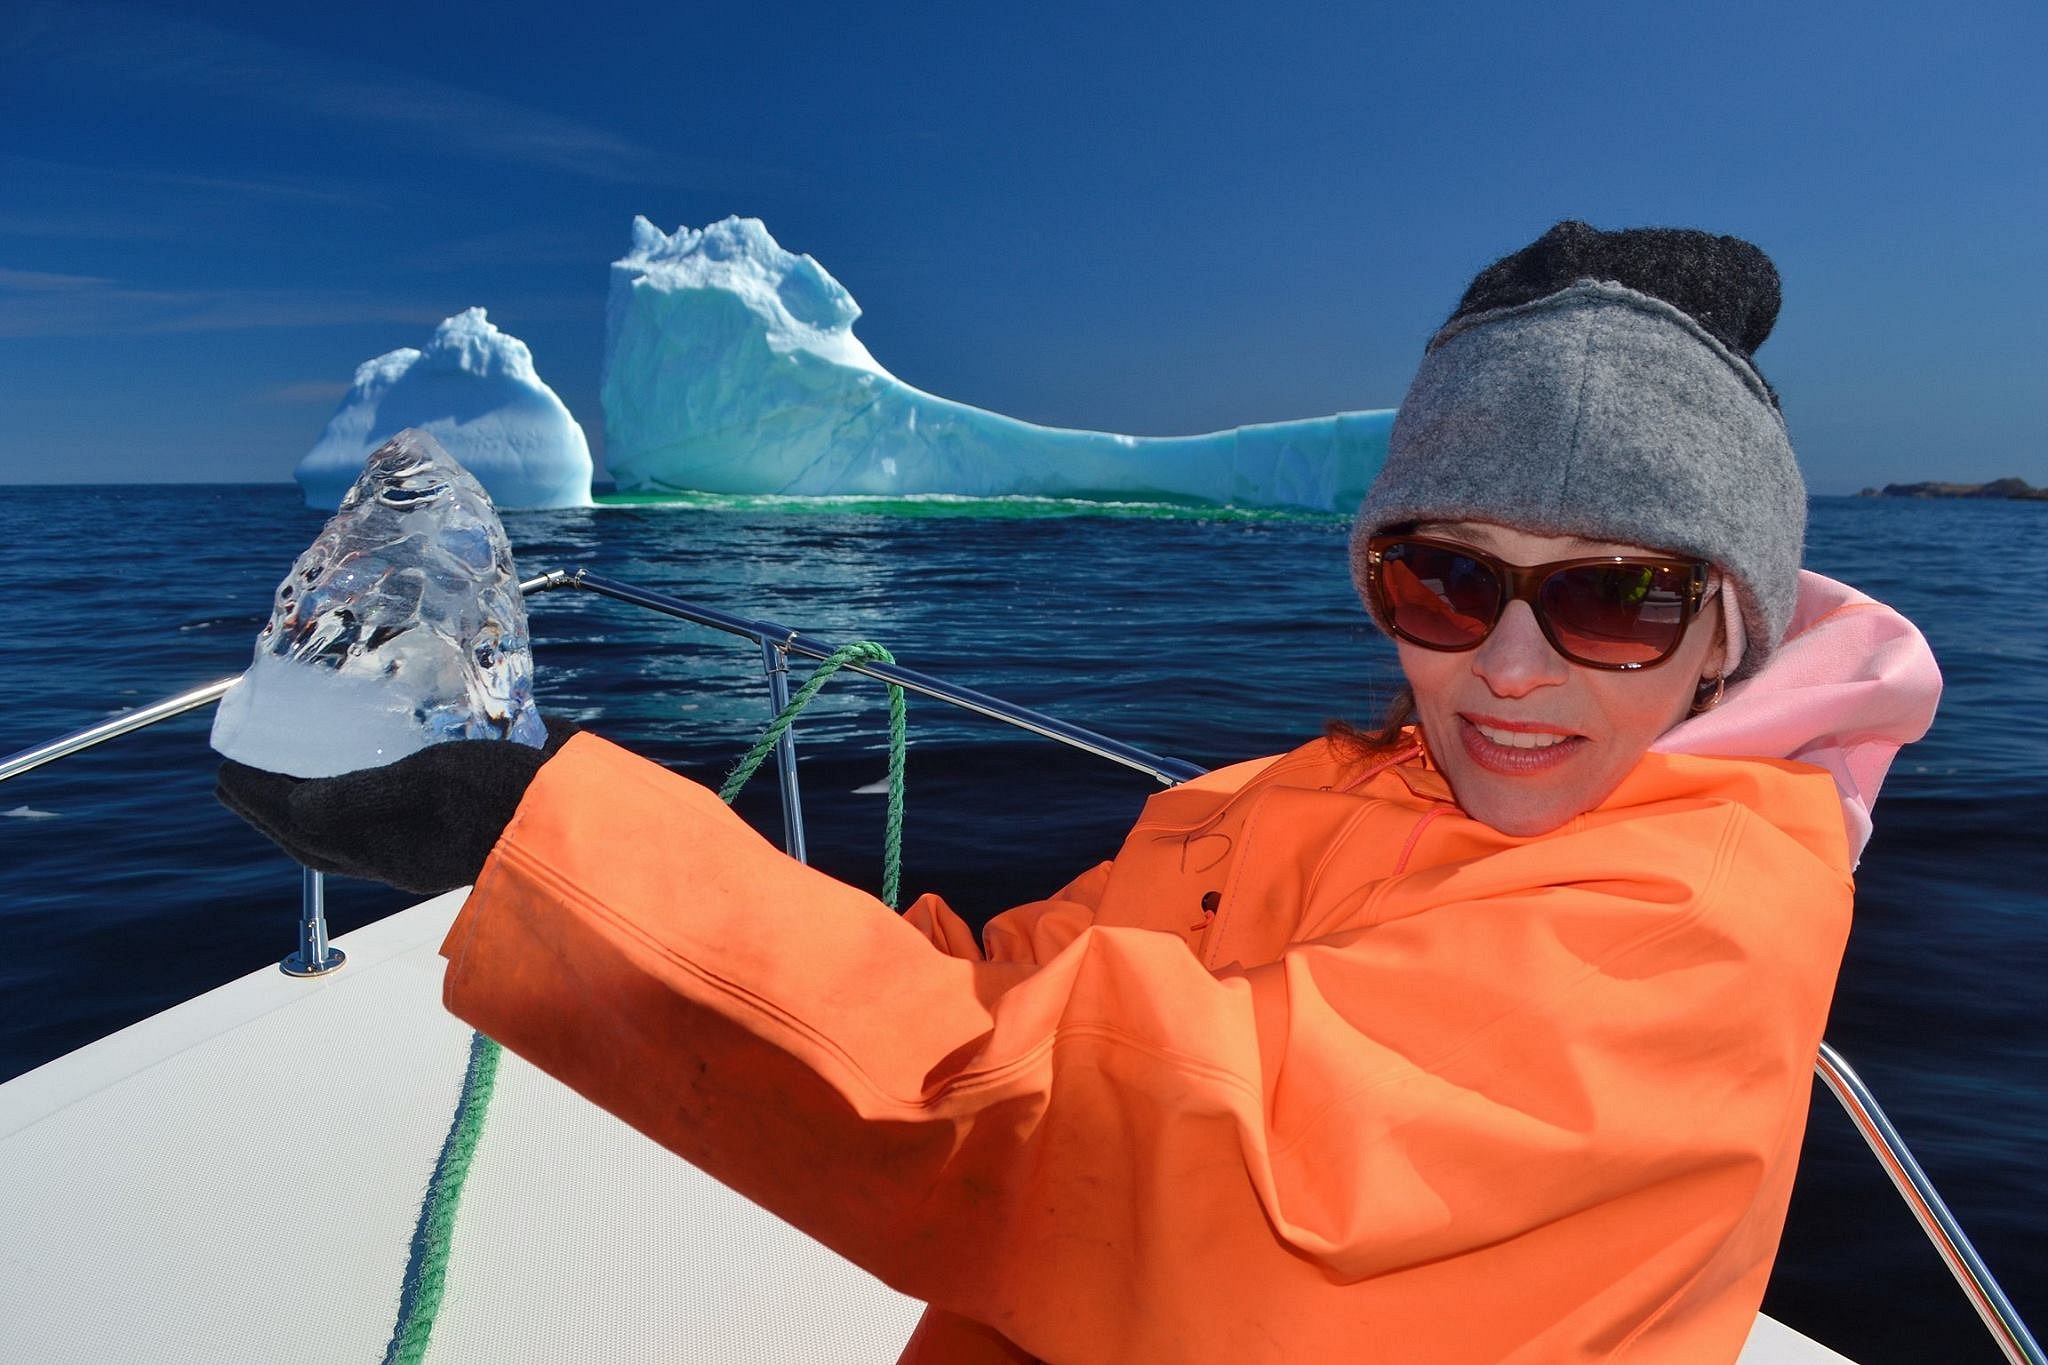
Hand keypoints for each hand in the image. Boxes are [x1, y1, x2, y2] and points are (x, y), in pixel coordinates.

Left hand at [216, 717, 581, 895]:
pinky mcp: (453, 822)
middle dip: (272, 803)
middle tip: (242, 771)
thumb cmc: (507, 803)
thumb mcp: (428, 785)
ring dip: (313, 798)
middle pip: (313, 831)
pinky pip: (385, 810)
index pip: (297, 822)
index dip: (256, 796)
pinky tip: (369, 765)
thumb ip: (359, 795)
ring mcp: (424, 840)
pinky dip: (359, 790)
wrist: (582, 823)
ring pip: (348, 824)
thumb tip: (293, 801)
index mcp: (381, 847)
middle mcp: (395, 849)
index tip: (223, 767)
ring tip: (294, 768)